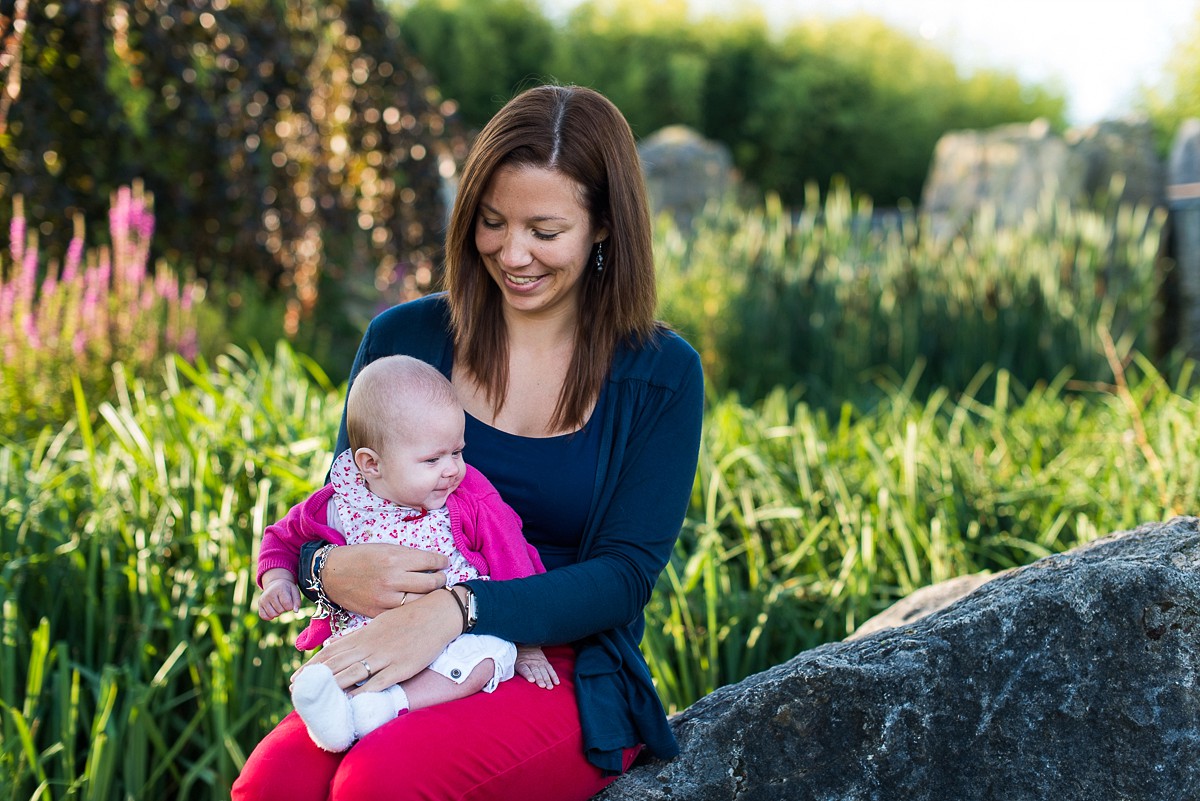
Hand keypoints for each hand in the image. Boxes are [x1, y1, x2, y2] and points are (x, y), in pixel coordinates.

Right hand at [258, 572, 300, 619]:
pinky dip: (269, 617)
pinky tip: (273, 611)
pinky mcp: (259, 604)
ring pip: (272, 615)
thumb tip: (296, 611)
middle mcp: (270, 593)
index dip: (290, 606)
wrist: (275, 584)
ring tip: (278, 606)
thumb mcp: (295, 592)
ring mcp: (263, 599)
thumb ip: (297, 601)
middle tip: (283, 602)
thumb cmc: (287, 589)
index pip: (287, 604)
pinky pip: (263, 616)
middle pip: (280, 610)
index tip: (290, 602)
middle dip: (284, 609)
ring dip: (278, 613)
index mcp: (280, 589)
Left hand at [296, 587, 461, 694]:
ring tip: (315, 701)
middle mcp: (370, 645)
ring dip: (332, 688)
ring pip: (352, 673)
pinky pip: (378, 682)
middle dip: (315, 680)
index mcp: (364, 634)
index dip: (312, 666)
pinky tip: (350, 703)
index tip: (296, 678)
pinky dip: (363, 693)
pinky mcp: (401, 667)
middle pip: (336, 664)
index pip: (331, 651)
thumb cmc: (409, 618)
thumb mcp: (379, 622)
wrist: (439, 613)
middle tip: (297, 693)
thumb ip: (357, 636)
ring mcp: (386, 657)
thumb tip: (335, 646)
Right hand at [322, 543, 449, 616]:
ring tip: (430, 591)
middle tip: (441, 577)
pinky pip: (404, 612)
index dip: (442, 562)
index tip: (444, 563)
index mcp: (395, 558)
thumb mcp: (385, 548)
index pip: (431, 560)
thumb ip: (408, 556)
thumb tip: (433, 562)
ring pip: (421, 601)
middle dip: (441, 579)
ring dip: (430, 595)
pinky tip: (414, 601)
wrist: (331, 573)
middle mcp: (392, 578)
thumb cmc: (360, 557)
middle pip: (431, 583)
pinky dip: (412, 607)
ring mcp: (385, 598)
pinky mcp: (378, 612)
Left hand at [514, 645, 559, 689]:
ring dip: (547, 679)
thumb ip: (514, 673)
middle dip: (539, 679)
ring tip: (549, 687)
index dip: (528, 675)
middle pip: (535, 671)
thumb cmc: (518, 659)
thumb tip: (513, 684)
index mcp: (521, 663)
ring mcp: (539, 661)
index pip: (525, 669)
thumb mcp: (513, 664)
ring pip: (544, 671)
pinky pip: (550, 669)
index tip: (531, 680)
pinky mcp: (545, 662)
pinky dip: (554, 676)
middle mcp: (531, 662)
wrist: (526, 645)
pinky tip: (556, 682)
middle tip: (542, 686)